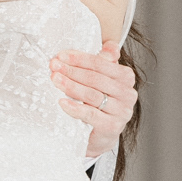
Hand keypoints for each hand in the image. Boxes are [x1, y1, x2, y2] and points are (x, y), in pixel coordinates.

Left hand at [50, 41, 137, 157]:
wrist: (100, 135)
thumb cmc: (99, 104)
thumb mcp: (101, 81)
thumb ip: (104, 63)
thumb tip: (110, 45)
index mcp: (126, 78)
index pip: (101, 64)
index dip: (80, 58)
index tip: (61, 55)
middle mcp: (128, 94)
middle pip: (95, 79)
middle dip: (72, 71)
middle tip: (54, 66)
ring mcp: (121, 111)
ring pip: (92, 95)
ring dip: (71, 86)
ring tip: (55, 79)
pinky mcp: (112, 127)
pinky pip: (90, 114)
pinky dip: (74, 107)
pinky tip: (61, 102)